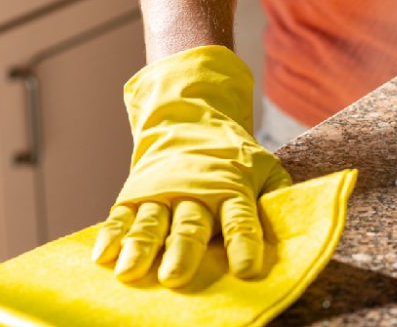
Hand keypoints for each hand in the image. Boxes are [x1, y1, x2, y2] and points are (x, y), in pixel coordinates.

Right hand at [90, 45, 291, 287]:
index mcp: (232, 187)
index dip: (244, 244)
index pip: (240, 219)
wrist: (190, 120)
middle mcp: (196, 191)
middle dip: (184, 251)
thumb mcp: (264, 167)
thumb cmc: (234, 157)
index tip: (246, 270)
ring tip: (130, 273)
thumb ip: (278, 195)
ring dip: (140, 247)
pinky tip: (102, 257)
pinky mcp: (134, 195)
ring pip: (151, 222)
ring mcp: (162, 192)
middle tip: (176, 277)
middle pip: (191, 225)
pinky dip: (111, 236)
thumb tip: (295, 223)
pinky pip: (120, 217)